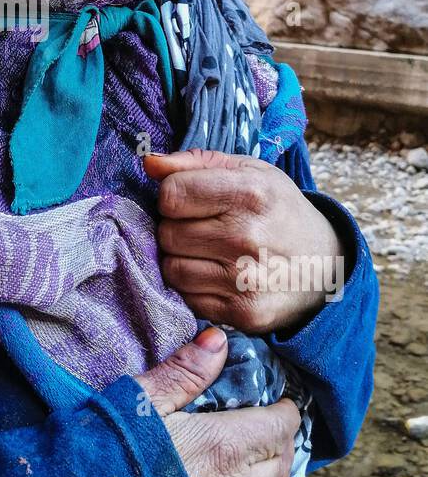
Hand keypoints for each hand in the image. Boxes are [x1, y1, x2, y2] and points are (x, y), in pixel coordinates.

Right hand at [136, 327, 298, 476]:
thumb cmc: (105, 456)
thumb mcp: (138, 402)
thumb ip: (183, 371)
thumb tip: (219, 340)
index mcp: (222, 447)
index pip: (279, 427)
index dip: (284, 412)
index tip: (279, 403)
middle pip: (281, 466)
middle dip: (280, 444)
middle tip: (268, 431)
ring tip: (255, 471)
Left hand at [143, 149, 344, 336]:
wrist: (327, 265)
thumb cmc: (278, 210)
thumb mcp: (249, 172)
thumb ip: (195, 162)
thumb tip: (149, 163)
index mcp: (249, 193)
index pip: (171, 195)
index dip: (173, 196)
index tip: (191, 200)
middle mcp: (246, 237)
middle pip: (167, 233)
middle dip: (176, 229)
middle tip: (203, 228)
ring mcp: (244, 279)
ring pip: (171, 268)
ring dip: (181, 259)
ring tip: (208, 252)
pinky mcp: (242, 313)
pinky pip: (187, 298)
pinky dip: (193, 287)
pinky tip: (217, 275)